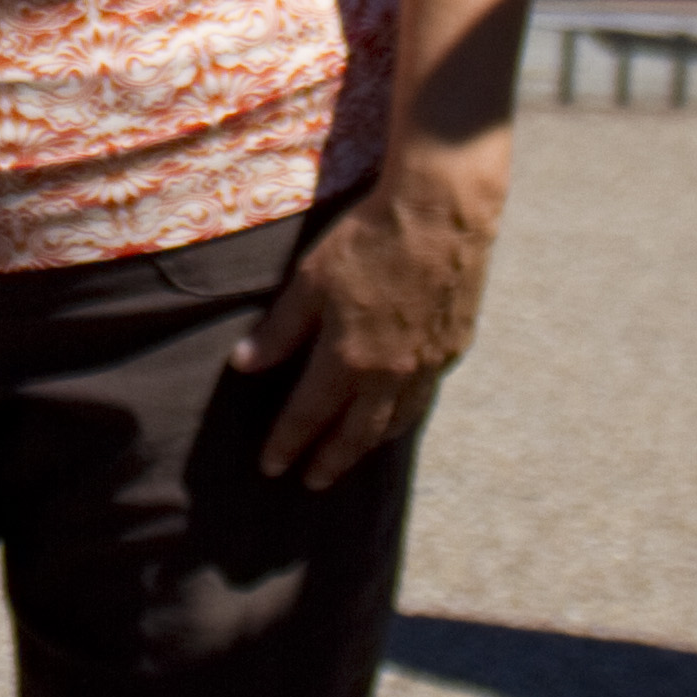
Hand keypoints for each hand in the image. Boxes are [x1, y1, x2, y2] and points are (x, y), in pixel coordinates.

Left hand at [238, 155, 501, 488]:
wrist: (440, 215)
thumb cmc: (368, 240)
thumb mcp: (310, 281)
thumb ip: (280, 329)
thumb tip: (244, 365)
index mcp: (349, 359)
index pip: (309, 415)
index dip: (287, 443)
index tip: (271, 466)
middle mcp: (390, 374)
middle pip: (356, 434)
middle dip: (330, 460)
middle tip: (311, 481)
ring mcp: (427, 366)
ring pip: (395, 423)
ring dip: (368, 445)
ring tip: (350, 456)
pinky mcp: (453, 350)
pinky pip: (423, 398)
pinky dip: (402, 416)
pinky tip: (395, 415)